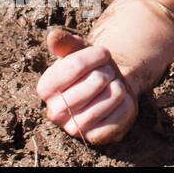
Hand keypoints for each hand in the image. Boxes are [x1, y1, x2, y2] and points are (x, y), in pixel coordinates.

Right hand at [36, 28, 137, 144]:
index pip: (73, 65)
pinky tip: (117, 103)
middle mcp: (55, 111)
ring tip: (110, 87)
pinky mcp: (95, 136)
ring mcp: (74, 127)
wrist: (111, 88)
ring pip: (112, 96)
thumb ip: (67, 43)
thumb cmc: (93, 68)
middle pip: (96, 80)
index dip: (95, 55)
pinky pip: (121, 113)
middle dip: (108, 71)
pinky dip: (127, 102)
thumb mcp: (81, 51)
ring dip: (118, 86)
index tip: (102, 54)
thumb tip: (54, 36)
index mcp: (46, 88)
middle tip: (104, 75)